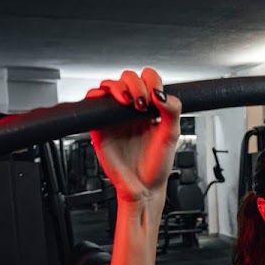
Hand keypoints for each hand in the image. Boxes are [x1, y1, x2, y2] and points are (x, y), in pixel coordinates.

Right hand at [86, 68, 182, 202]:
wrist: (143, 186)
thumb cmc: (157, 164)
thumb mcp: (171, 135)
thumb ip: (172, 110)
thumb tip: (162, 94)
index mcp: (150, 108)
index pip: (148, 79)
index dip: (151, 81)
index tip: (156, 96)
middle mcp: (131, 109)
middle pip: (127, 78)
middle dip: (135, 84)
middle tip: (141, 103)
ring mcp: (115, 116)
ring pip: (109, 86)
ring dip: (117, 87)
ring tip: (127, 102)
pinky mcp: (100, 126)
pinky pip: (92, 104)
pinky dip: (94, 95)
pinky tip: (105, 100)